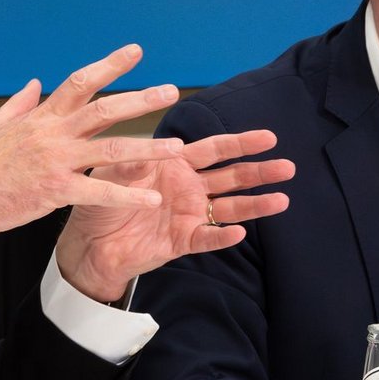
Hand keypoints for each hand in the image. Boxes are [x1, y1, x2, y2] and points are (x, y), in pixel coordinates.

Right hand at [0, 45, 185, 250]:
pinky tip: (151, 198)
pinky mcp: (55, 191)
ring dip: (147, 148)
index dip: (110, 65)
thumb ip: (20, 103)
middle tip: (171, 91)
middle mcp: (52, 134)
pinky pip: (99, 192)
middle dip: (140, 99)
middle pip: (104, 109)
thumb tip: (36, 82)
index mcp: (41, 117)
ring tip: (177, 149)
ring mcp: (56, 161)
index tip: (136, 52)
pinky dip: (127, 194)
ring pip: (110, 149)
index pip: (80, 82)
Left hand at [54, 130, 294, 300]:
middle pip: (231, 177)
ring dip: (255, 205)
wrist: (90, 242)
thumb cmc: (101, 200)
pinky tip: (239, 231)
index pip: (214, 150)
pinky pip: (207, 237)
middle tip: (288, 166)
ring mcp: (189, 215)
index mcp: (176, 164)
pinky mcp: (183, 241)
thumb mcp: (113, 174)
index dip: (240, 143)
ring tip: (282, 200)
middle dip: (259, 172)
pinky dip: (222, 235)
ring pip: (229, 208)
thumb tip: (148, 151)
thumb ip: (132, 161)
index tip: (268, 137)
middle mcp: (189, 188)